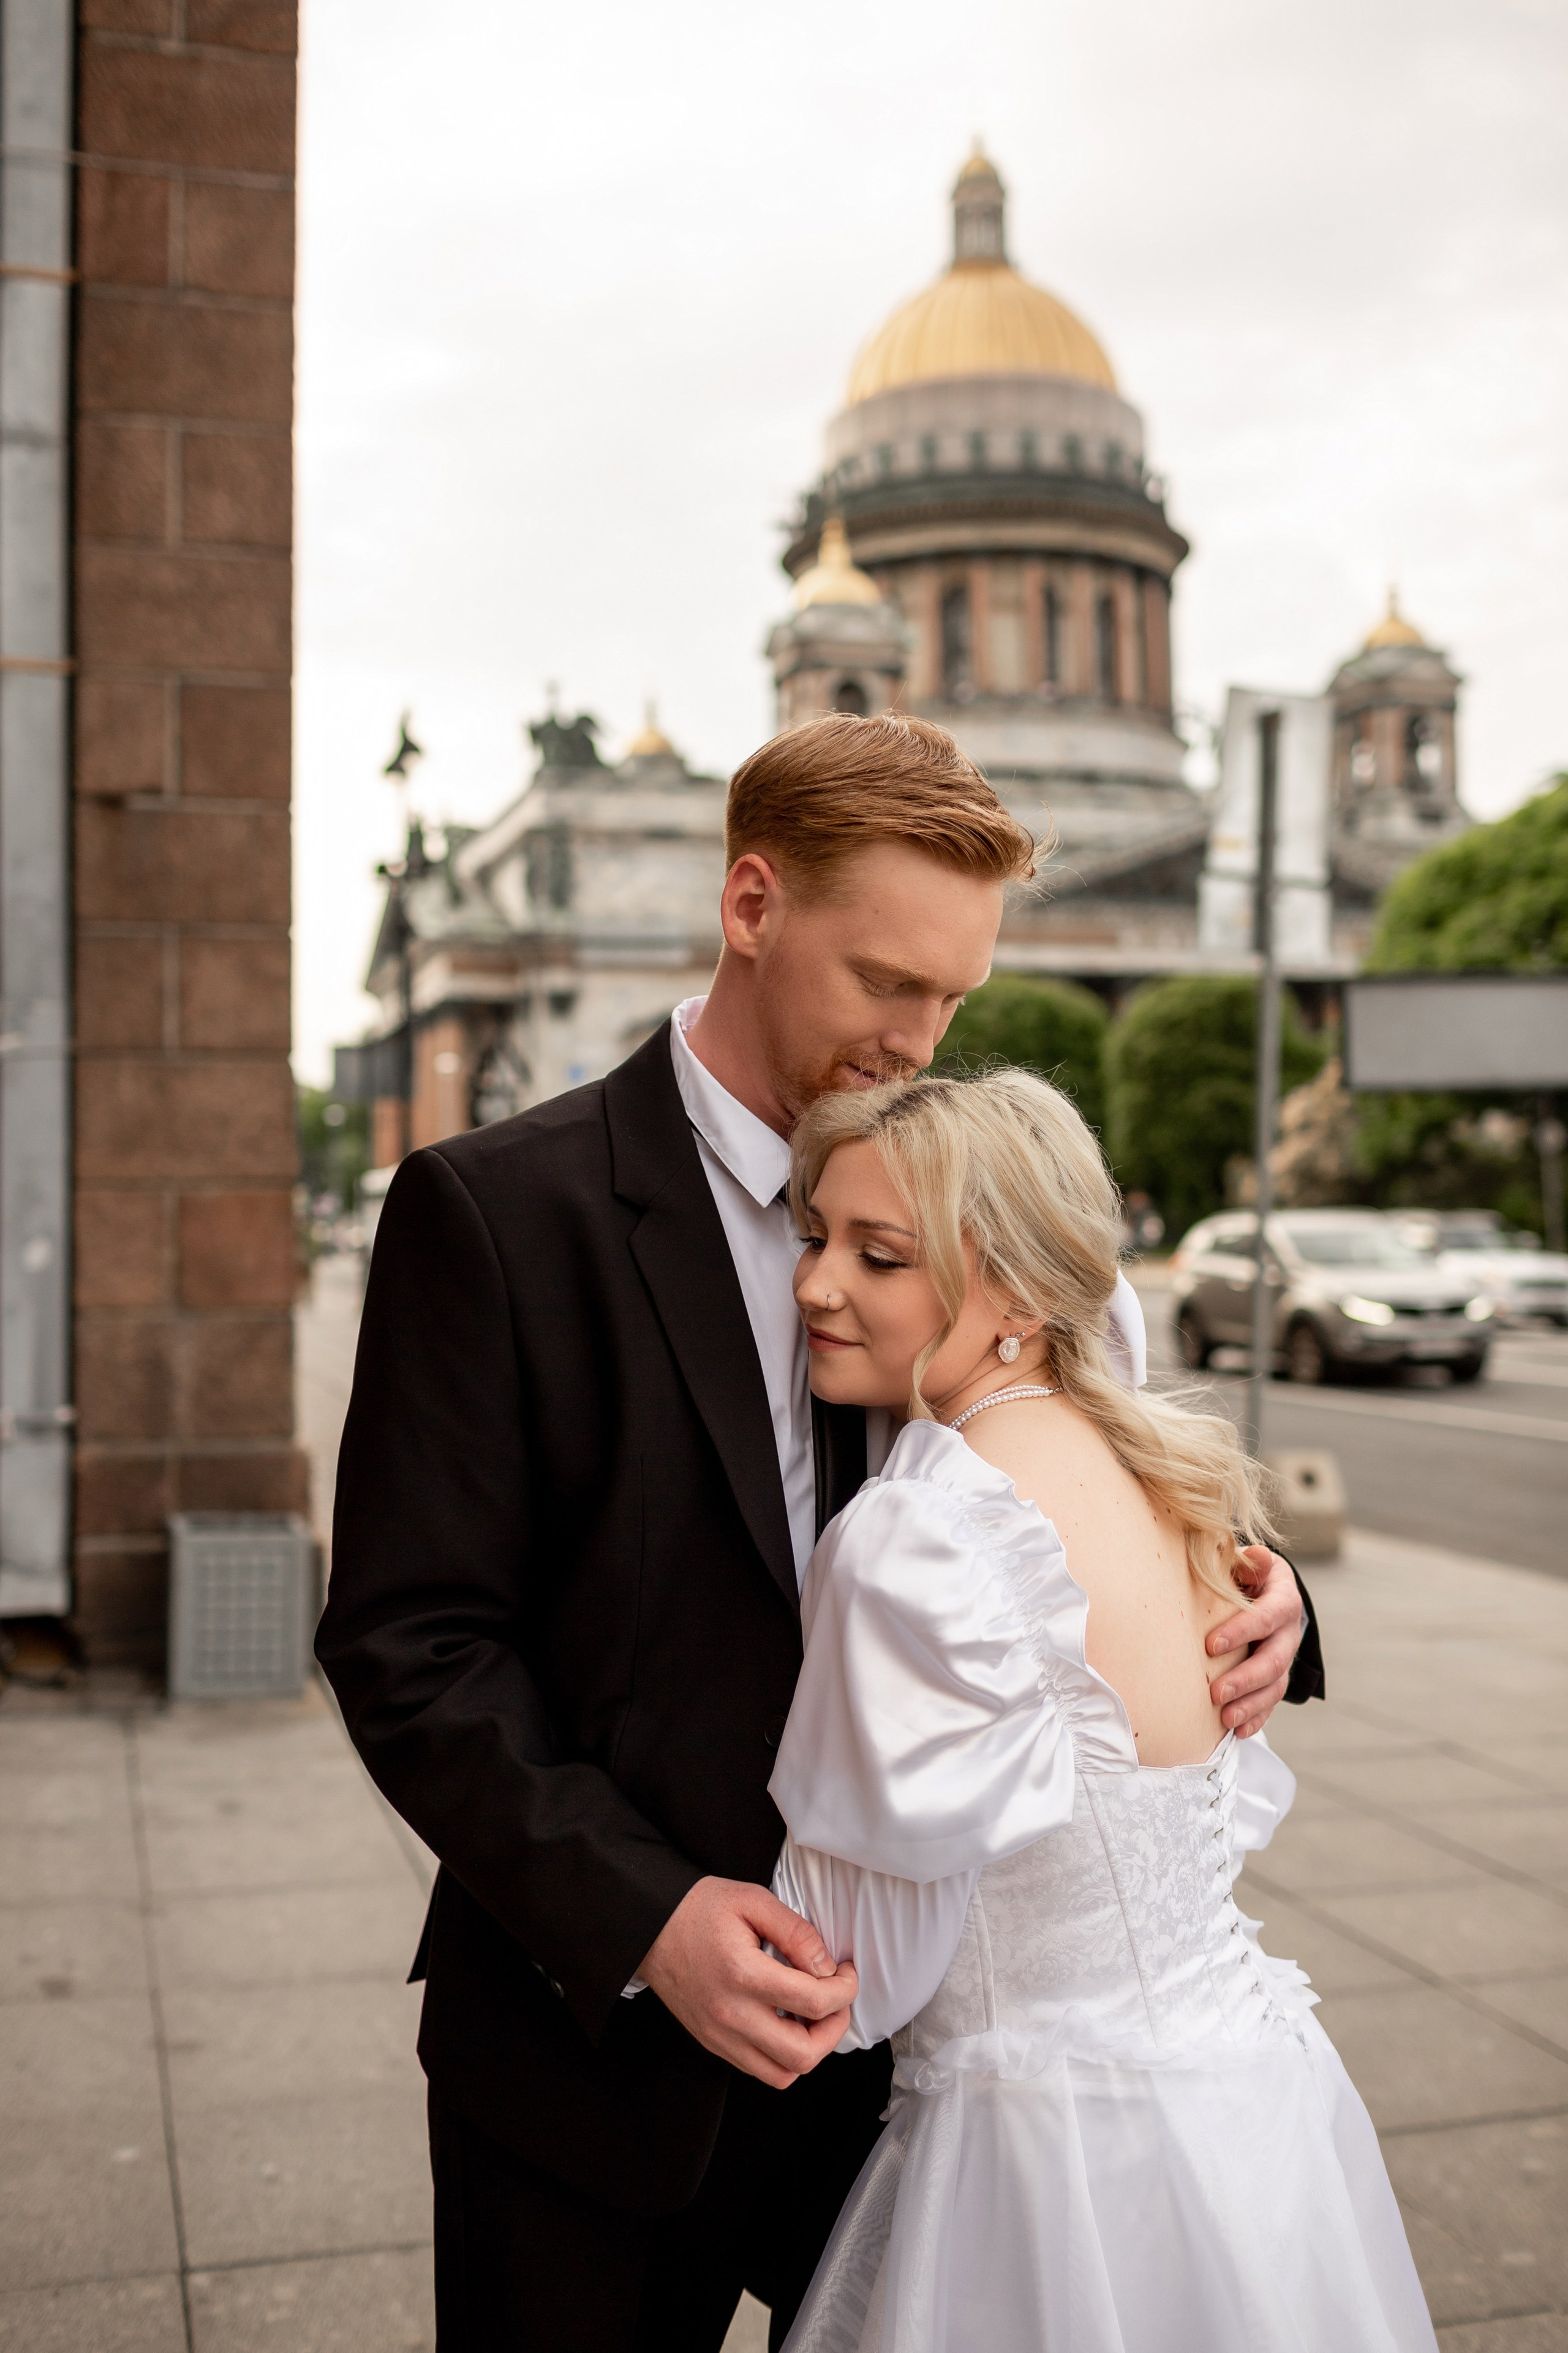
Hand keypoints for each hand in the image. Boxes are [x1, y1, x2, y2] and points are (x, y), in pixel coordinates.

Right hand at [638, 1877, 858, 2089]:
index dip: (844, 1990)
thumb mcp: (752, 1901)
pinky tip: (785, 2022)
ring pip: (783, 2074)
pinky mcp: (713, 2043)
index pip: (813, 2002)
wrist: (649, 1927)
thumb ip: (796, 1932)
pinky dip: (783, 2055)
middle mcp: (731, 2015)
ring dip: (810, 2049)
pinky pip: (760, 2069)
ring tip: (813, 2016)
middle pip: (803, 2054)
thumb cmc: (699, 1909)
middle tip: (837, 2000)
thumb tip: (826, 1967)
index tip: (845, 1972)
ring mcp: (720, 2035)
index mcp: (743, 1974)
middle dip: (834, 2028)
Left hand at [1207, 1546, 1302, 1739]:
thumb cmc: (1245, 1574)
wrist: (1263, 1592)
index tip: (1210, 1645)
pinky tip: (1237, 1731)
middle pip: (1274, 1661)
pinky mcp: (1275, 1679)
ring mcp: (1285, 1659)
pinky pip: (1270, 1703)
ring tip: (1225, 1719)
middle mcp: (1289, 1633)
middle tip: (1216, 1693)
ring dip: (1250, 1705)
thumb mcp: (1248, 1562)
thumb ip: (1249, 1561)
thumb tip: (1254, 1556)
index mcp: (1284, 1600)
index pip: (1267, 1617)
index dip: (1242, 1631)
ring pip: (1274, 1687)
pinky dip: (1256, 1718)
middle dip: (1245, 1679)